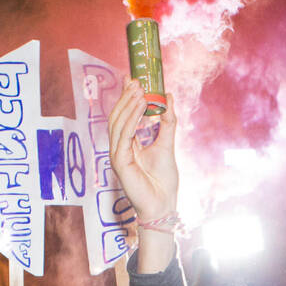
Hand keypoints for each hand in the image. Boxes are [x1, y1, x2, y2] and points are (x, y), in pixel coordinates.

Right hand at [108, 77, 178, 223]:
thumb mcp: (167, 144)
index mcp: (128, 145)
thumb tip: (168, 98)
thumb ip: (167, 122)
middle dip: (126, 98)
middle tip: (137, 81)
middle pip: (117, 117)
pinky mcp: (119, 162)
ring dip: (128, 106)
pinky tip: (140, 108)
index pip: (123, 116)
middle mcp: (119, 149)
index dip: (126, 97)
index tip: (134, 80)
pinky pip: (122, 136)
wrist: (163, 204)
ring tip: (141, 92)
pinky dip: (131, 120)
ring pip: (117, 124)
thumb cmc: (164, 181)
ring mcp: (117, 156)